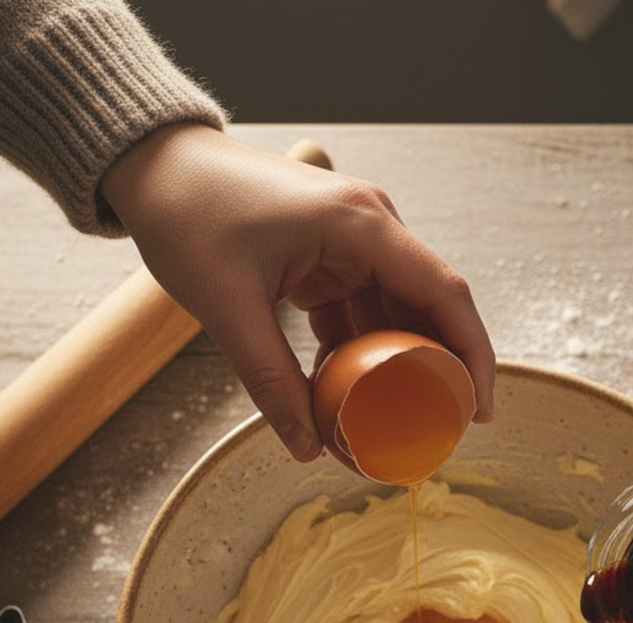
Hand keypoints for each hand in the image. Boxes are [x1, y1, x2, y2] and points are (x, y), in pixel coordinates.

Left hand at [100, 124, 494, 460]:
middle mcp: (371, 227)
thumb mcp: (228, 307)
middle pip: (430, 309)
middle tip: (439, 432)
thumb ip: (270, 380)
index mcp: (360, 224)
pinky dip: (361, 356)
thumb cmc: (187, 214)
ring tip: (393, 424)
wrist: (154, 166)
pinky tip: (348, 396)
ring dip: (396, 369)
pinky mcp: (332, 258)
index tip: (478, 411)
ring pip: (397, 316)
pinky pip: (364, 315)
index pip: (445, 294)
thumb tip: (307, 448)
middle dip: (438, 373)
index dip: (473, 356)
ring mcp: (353, 243)